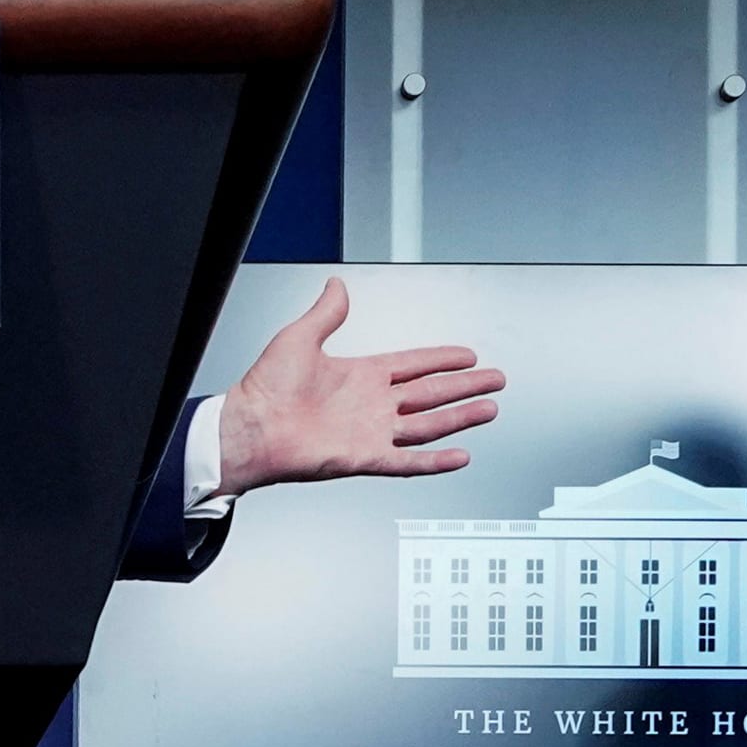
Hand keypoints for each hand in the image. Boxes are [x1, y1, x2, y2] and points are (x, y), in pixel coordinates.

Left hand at [216, 276, 501, 497]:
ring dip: (460, 417)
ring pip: (428, 424)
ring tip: (489, 408)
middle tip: (494, 379)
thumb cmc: (265, 387)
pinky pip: (408, 460)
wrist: (252, 428)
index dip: (440, 358)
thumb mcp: (299, 337)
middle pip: (430, 393)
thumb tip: (335, 285)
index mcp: (358, 374)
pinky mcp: (365, 457)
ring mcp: (370, 431)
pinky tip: (459, 455)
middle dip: (464, 386)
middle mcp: (369, 403)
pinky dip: (434, 461)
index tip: (466, 355)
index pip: (411, 364)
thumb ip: (326, 313)